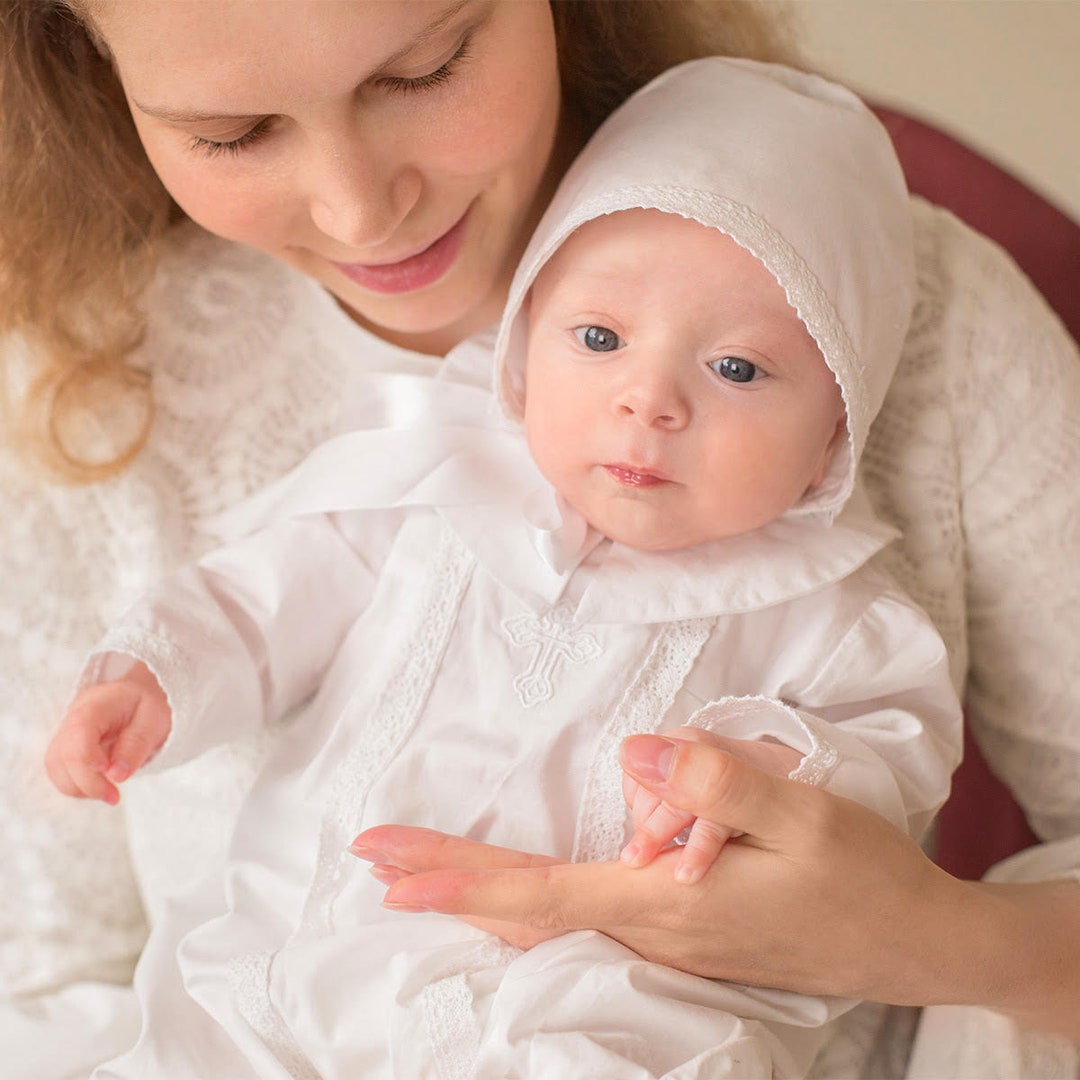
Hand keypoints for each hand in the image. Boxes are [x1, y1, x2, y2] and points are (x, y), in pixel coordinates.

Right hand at [45, 661, 170, 804]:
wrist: (143, 693)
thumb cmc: (151, 704)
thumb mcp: (155, 720)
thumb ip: (136, 745)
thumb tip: (116, 776)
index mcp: (97, 704)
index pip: (78, 733)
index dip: (89, 761)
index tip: (114, 777)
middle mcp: (74, 716)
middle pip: (61, 755)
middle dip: (86, 783)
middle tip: (114, 797)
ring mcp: (67, 730)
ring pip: (55, 766)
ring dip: (78, 788)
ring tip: (108, 794)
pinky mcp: (68, 745)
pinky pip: (60, 770)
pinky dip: (77, 784)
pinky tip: (99, 787)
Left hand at [352, 731, 983, 1005]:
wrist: (910, 940)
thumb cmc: (859, 876)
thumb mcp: (801, 815)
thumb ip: (717, 782)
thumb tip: (636, 752)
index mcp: (668, 904)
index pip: (540, 893)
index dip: (462, 879)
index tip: (391, 869)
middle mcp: (652, 931)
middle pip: (526, 911)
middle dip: (446, 883)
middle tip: (374, 862)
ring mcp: (665, 938)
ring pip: (550, 918)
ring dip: (481, 891)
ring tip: (425, 872)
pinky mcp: (681, 930)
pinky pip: (583, 916)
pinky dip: (529, 902)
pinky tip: (514, 897)